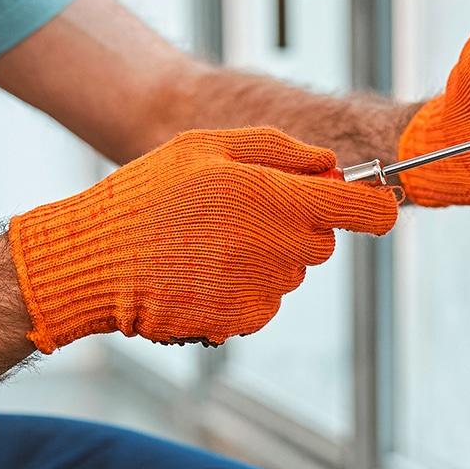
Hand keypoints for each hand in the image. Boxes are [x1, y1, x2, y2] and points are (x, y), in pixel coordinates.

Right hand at [8, 127, 398, 351]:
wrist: (94, 262)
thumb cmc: (147, 196)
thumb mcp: (205, 147)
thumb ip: (278, 150)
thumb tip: (331, 162)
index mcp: (274, 196)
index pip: (364, 208)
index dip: (375, 206)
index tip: (371, 204)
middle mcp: (278, 247)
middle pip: (324, 240)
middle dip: (297, 225)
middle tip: (242, 212)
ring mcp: (263, 290)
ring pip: (291, 272)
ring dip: (265, 258)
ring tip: (207, 242)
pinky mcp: (245, 320)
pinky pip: (265, 301)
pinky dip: (243, 288)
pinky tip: (201, 272)